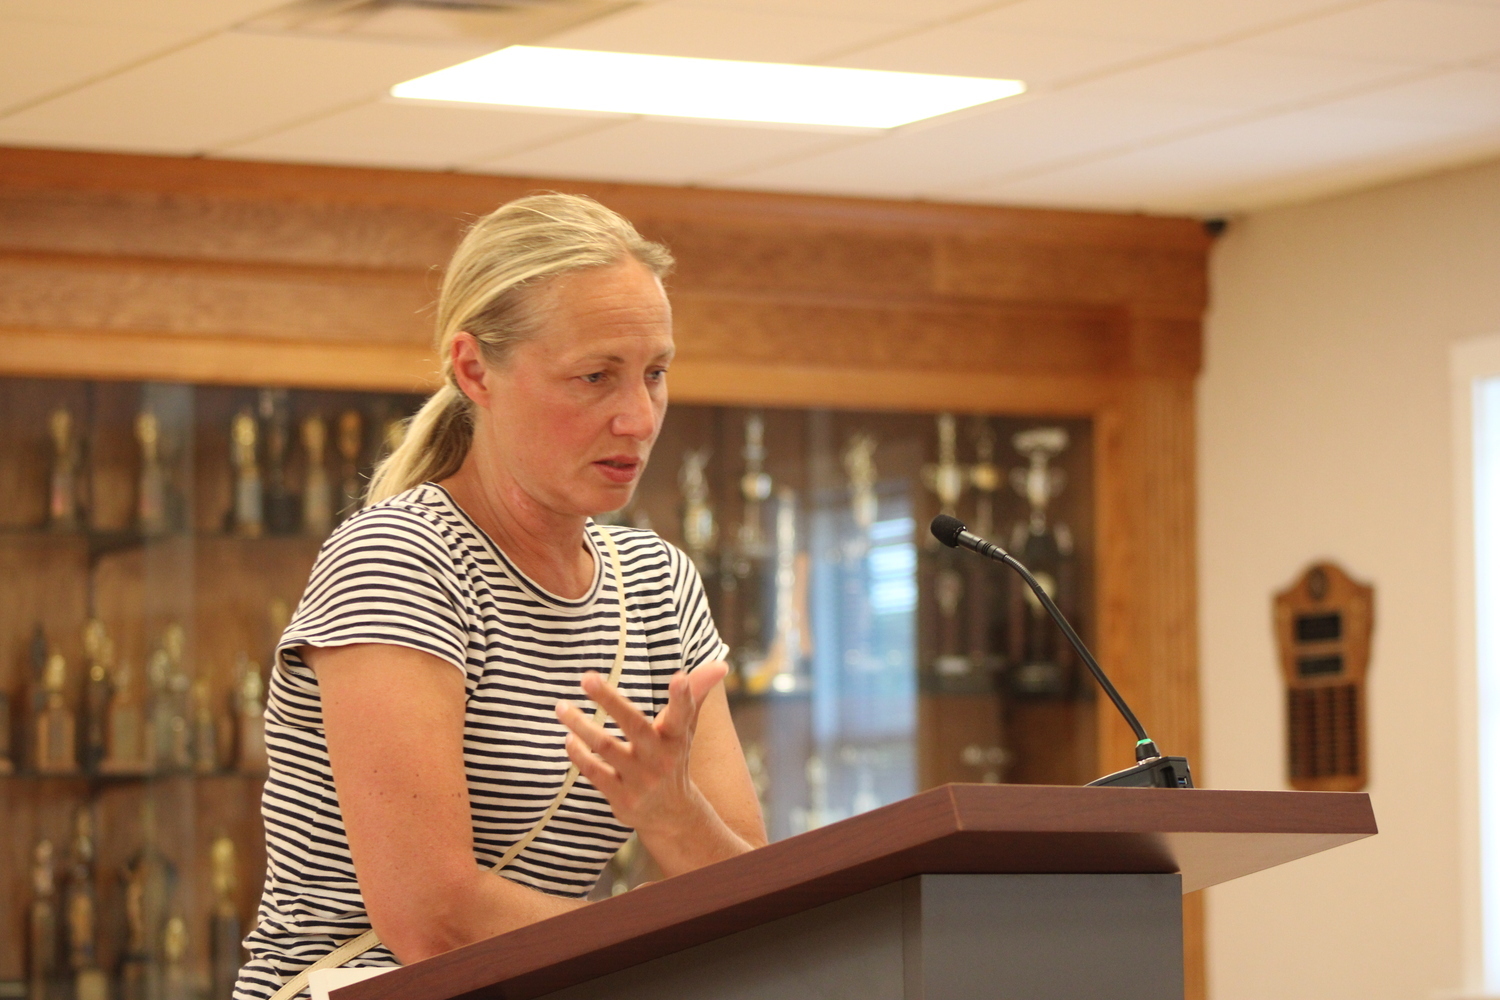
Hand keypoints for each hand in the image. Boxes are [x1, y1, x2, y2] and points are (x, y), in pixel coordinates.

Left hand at [555, 661, 728, 835]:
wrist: (671, 815)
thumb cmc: (673, 758)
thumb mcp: (686, 728)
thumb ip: (696, 693)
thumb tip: (721, 664)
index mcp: (677, 737)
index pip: (683, 714)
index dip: (683, 696)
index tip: (677, 677)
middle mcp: (661, 758)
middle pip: (634, 724)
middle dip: (609, 700)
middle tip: (586, 677)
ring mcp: (641, 779)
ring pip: (606, 747)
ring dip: (581, 725)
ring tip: (561, 707)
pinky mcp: (621, 797)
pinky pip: (594, 772)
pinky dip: (579, 754)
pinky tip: (568, 738)